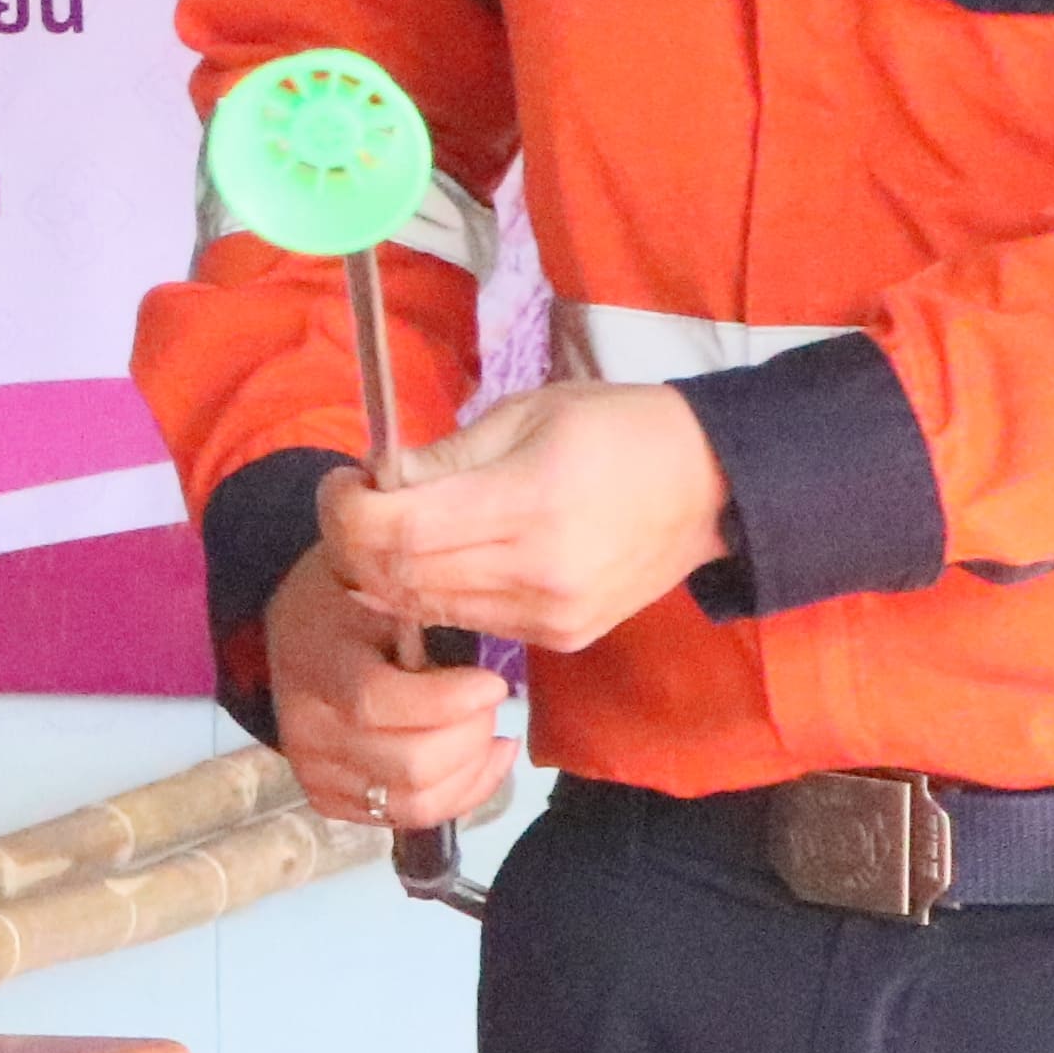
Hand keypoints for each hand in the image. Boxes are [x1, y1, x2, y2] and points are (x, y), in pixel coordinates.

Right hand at [263, 539, 517, 834]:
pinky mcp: (329, 800)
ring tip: (489, 732)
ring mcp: (314, 772)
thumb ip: (425, 606)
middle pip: (409, 764)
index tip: (494, 683)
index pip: (378, 702)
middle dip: (470, 736)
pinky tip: (478, 757)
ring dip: (471, 770)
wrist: (297, 629)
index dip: (448, 701)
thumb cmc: (348, 599)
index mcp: (316, 663)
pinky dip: (459, 793)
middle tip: (490, 702)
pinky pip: (411, 819)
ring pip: (416, 803)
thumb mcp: (382, 581)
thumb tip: (491, 623)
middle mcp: (306, 729)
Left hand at [318, 380, 725, 656]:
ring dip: (387, 572)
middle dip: (353, 542)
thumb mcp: (525, 413)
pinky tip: (441, 554)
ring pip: (425, 610)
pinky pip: (468, 621)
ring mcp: (549, 617)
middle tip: (355, 501)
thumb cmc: (614, 429)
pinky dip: (434, 592)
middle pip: (399, 580)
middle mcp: (536, 574)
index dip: (346, 512)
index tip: (344, 481)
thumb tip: (375, 479)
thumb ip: (443, 456)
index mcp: (527, 504)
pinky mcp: (560, 638)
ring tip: (395, 523)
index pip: (396, 533)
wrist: (709, 485)